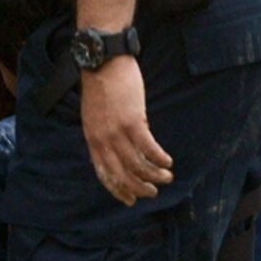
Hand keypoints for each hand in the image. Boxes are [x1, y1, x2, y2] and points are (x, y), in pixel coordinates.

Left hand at [79, 54, 172, 204]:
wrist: (102, 60)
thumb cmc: (101, 84)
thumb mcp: (93, 115)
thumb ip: (103, 134)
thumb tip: (118, 149)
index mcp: (92, 139)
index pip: (104, 174)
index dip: (118, 190)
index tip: (130, 200)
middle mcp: (102, 140)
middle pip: (121, 175)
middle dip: (138, 189)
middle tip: (152, 193)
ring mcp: (117, 131)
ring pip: (137, 165)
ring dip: (154, 176)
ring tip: (166, 177)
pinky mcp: (133, 121)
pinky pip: (148, 148)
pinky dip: (159, 158)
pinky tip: (167, 161)